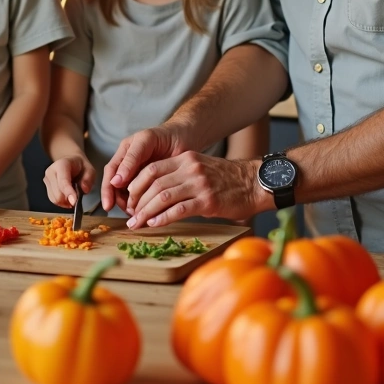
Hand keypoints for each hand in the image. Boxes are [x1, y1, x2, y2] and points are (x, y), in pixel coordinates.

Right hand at [44, 154, 95, 207]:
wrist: (71, 162)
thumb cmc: (80, 166)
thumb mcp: (90, 169)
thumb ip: (88, 179)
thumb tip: (84, 189)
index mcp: (62, 165)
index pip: (63, 182)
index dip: (68, 193)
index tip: (74, 202)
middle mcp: (51, 171)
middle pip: (57, 194)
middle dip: (68, 200)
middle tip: (77, 199)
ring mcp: (47, 179)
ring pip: (54, 198)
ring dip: (65, 202)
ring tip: (73, 197)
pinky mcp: (46, 186)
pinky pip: (53, 199)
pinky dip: (61, 202)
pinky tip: (67, 198)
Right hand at [100, 124, 193, 212]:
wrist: (185, 137)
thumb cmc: (165, 135)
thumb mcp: (146, 141)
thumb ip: (131, 158)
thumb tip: (115, 181)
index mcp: (124, 153)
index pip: (110, 173)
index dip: (107, 190)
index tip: (108, 206)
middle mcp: (129, 166)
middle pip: (117, 187)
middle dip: (120, 202)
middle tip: (129, 213)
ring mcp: (140, 175)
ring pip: (130, 194)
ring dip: (132, 205)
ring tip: (138, 214)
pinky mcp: (152, 184)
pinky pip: (145, 197)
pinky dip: (144, 205)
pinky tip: (149, 211)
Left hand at [123, 153, 268, 228]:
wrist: (254, 183)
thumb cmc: (226, 180)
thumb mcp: (200, 168)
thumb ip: (178, 175)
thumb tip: (152, 192)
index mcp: (185, 159)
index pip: (151, 169)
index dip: (135, 185)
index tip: (129, 199)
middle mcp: (190, 168)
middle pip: (153, 183)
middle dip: (137, 200)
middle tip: (129, 214)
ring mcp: (199, 184)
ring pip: (162, 197)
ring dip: (145, 212)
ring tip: (136, 223)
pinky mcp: (208, 201)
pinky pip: (178, 210)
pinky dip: (162, 218)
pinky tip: (154, 224)